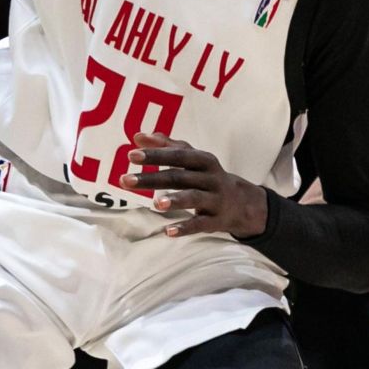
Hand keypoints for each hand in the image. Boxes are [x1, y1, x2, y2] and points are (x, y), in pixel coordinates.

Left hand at [119, 132, 268, 237]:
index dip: (155, 154)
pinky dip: (185, 228)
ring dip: (175, 201)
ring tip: (156, 204)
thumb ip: (167, 146)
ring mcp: (215, 200)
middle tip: (125, 180)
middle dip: (152, 178)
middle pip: (179, 177)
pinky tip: (168, 231)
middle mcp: (210, 178)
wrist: (243, 203)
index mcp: (203, 160)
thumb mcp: (193, 159)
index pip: (177, 155)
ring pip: (194, 198)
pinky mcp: (216, 220)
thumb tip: (138, 136)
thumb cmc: (208, 177)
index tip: (131, 155)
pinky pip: (200, 224)